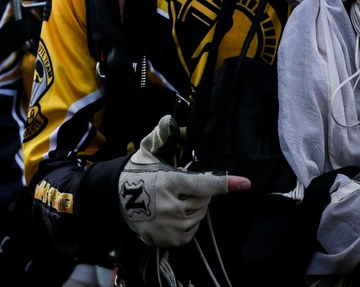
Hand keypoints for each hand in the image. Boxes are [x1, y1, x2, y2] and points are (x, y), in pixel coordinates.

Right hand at [118, 116, 249, 246]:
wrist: (113, 196)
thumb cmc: (136, 172)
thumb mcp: (148, 152)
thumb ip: (161, 136)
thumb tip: (170, 120)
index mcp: (170, 181)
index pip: (204, 183)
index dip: (226, 183)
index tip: (246, 183)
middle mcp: (171, 206)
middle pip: (203, 202)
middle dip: (196, 194)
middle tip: (179, 188)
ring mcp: (168, 226)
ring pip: (197, 218)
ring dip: (191, 210)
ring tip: (173, 201)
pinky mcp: (165, 239)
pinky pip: (188, 234)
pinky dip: (185, 225)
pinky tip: (172, 216)